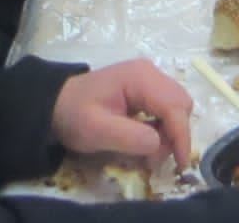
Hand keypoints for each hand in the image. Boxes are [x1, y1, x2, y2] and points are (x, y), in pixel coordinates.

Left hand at [50, 60, 192, 165]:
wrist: (56, 104)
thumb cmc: (75, 115)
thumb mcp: (97, 130)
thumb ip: (131, 137)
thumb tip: (160, 144)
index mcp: (141, 78)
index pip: (174, 107)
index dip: (181, 136)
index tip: (181, 164)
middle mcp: (151, 73)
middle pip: (181, 104)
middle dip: (176, 133)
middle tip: (156, 157)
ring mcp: (149, 79)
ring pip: (177, 106)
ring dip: (170, 131)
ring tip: (148, 150)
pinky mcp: (146, 89)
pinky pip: (167, 108)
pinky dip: (163, 126)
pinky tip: (145, 138)